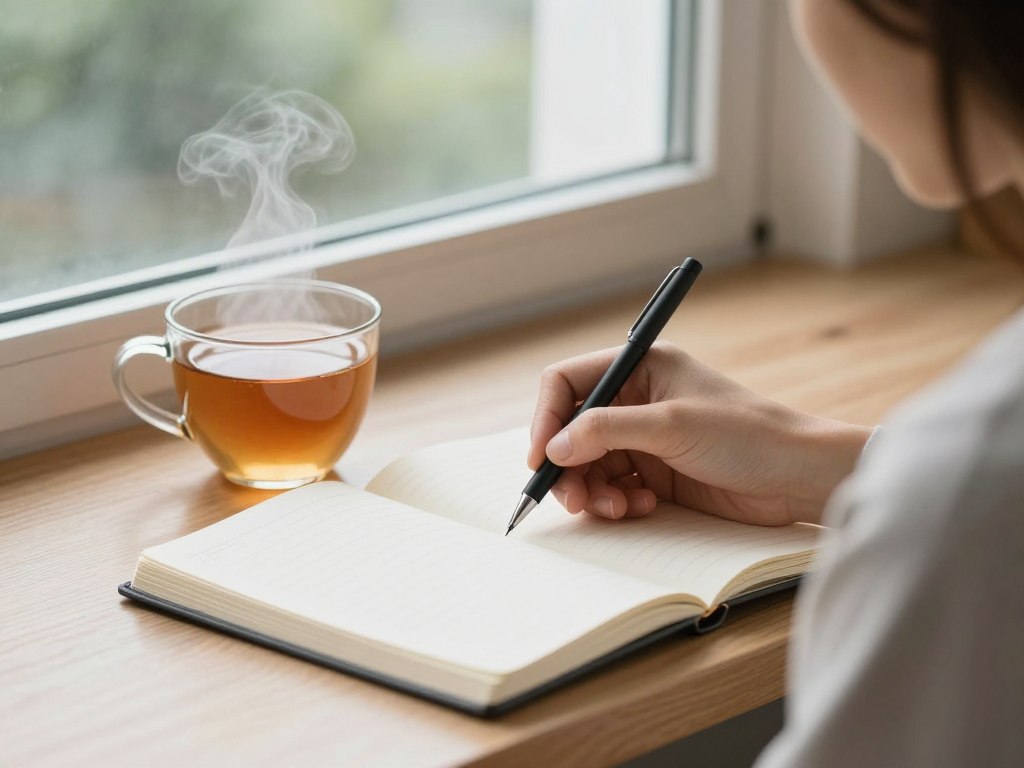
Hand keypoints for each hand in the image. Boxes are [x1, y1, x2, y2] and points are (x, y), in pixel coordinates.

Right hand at [528, 342, 871, 525]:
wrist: (798, 476)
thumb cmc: (748, 435)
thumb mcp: (671, 425)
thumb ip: (606, 430)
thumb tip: (553, 447)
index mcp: (640, 367)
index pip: (568, 383)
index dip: (547, 418)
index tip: (541, 457)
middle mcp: (636, 399)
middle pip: (572, 429)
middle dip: (568, 465)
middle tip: (572, 499)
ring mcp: (645, 437)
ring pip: (589, 463)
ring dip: (593, 489)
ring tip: (616, 508)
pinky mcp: (657, 471)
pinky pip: (613, 486)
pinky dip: (616, 501)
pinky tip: (641, 507)